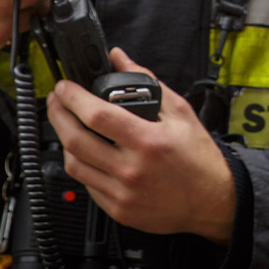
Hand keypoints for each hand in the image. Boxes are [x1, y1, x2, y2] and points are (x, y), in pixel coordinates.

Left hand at [47, 47, 236, 242]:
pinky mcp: (117, 208)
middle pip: (75, 139)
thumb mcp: (181, 112)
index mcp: (148, 141)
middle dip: (57, 114)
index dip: (72, 97)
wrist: (212, 201)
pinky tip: (85, 151)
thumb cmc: (199, 158)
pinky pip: (86, 184)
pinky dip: (80, 164)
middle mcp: (131, 169)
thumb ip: (148, 82)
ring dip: (64, 140)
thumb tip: (121, 60)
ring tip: (68, 124)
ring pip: (73, 164)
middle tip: (57, 101)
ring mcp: (121, 192)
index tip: (65, 87)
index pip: (96, 115)